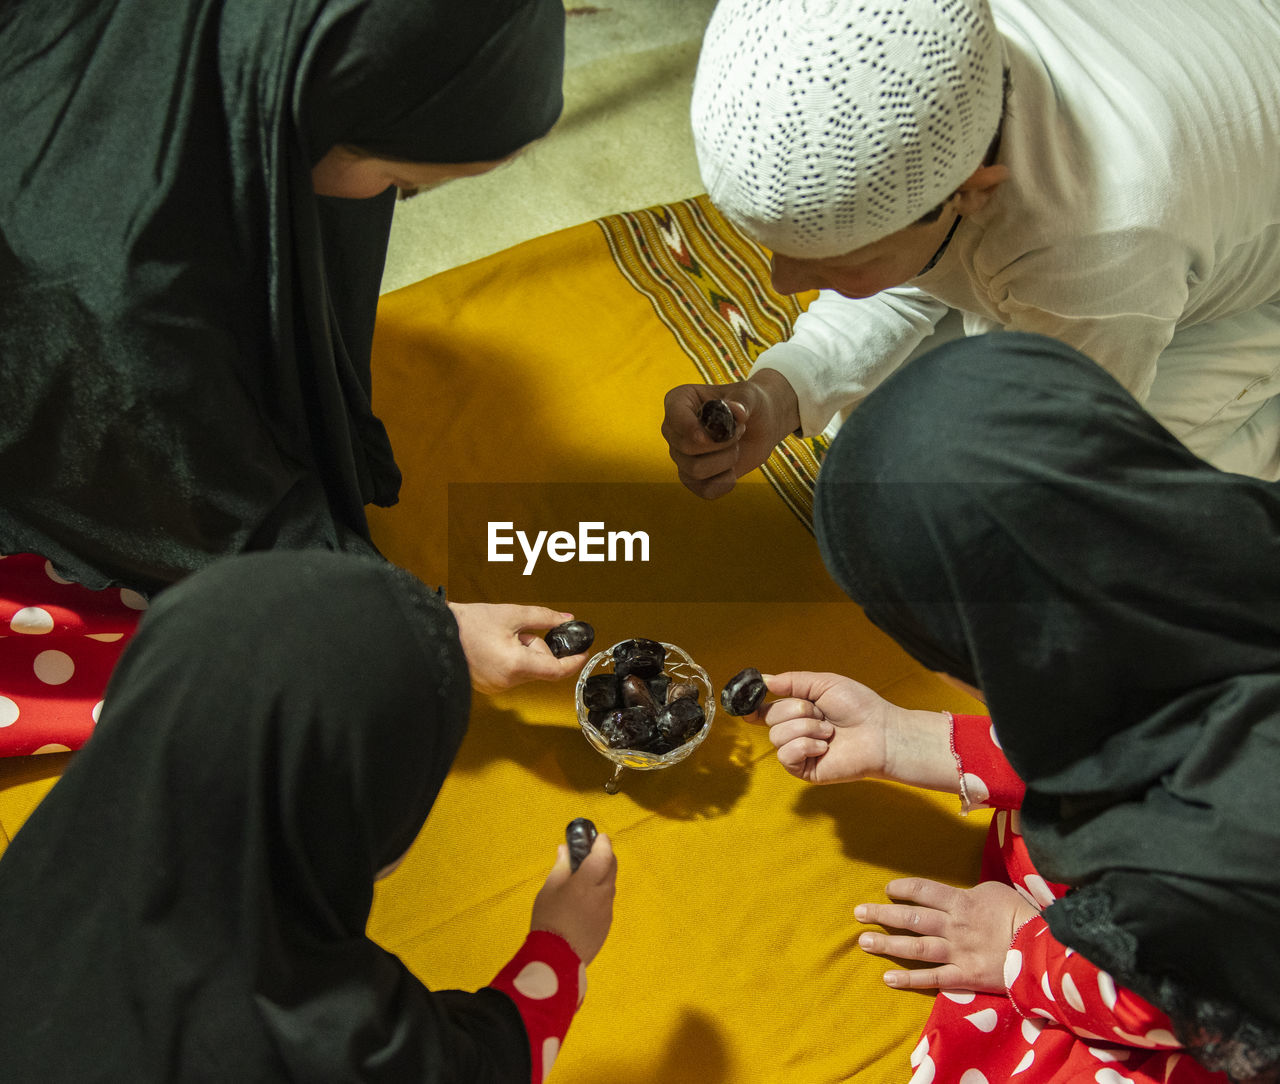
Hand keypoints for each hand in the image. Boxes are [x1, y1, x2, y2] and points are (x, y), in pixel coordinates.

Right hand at [447, 602, 586, 694]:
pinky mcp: (488, 686)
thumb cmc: (465, 624)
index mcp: (515, 665)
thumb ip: (543, 617)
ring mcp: (496, 687)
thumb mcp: (511, 614)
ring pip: (526, 669)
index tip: (583, 652)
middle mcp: (507, 682)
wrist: (433, 633)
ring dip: (523, 651)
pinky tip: (493, 646)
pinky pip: (511, 672)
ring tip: (499, 637)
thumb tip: (566, 619)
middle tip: (519, 630)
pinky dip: (511, 658)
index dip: (574, 661)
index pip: (557, 671)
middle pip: (540, 666)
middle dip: (537, 646)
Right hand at [530, 833, 616, 965]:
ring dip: (602, 876)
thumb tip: (565, 849)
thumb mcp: (549, 889)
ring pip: (610, 886)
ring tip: (584, 879)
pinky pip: (606, 903)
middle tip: (591, 854)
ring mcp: (607, 911)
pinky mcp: (606, 926)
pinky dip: (599, 894)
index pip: (604, 854)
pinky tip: (584, 902)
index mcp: (588, 882)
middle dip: (605, 856)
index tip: (597, 837)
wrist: (556, 959)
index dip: (602, 842)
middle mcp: (603, 894)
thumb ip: (561, 867)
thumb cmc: (549, 919)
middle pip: (611, 868)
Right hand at [660, 369, 799, 498]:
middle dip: (721, 443)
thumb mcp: (750, 396)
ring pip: (695, 470)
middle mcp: (673, 429)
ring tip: (736, 447)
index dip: (689, 427)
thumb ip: (743, 401)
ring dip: (726, 461)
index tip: (709, 435)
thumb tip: (737, 411)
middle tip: (739, 431)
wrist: (760, 426)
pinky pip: (703, 490)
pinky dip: (724, 483)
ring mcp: (680, 455)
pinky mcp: (692, 478)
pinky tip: (733, 470)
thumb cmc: (750, 404)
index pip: (674, 414)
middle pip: (686, 447)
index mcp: (680, 400)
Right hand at [755, 672, 957, 790]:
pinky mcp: (804, 770)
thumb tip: (764, 680)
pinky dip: (805, 746)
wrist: (881, 733)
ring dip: (806, 728)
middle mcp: (795, 731)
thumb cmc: (859, 707)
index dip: (754, 706)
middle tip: (822, 714)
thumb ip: (792, 681)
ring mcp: (799, 751)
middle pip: (771, 717)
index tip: (748, 703)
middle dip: (796, 710)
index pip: (765, 710)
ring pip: (777, 735)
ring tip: (829, 732)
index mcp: (798, 711)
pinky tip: (824, 747)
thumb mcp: (823, 683)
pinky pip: (786, 755)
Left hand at [855, 878, 1039, 993]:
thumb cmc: (1023, 916)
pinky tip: (888, 978)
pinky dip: (909, 978)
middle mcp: (954, 926)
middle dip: (883, 914)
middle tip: (859, 913)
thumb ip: (971, 894)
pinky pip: (932, 979)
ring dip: (888, 944)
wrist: (1042, 949)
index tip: (887, 890)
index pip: (924, 891)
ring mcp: (958, 952)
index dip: (903, 889)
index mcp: (962, 902)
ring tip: (864, 941)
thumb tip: (957, 895)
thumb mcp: (996, 892)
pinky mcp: (965, 977)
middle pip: (912, 918)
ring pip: (916, 947)